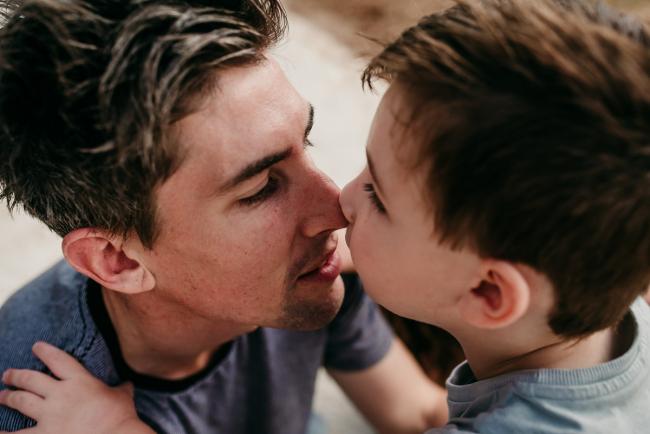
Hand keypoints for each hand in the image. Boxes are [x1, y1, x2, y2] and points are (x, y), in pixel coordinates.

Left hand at [0, 341, 153, 433]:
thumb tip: (127, 384)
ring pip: (21, 401)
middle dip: (17, 376)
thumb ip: (120, 389)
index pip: (58, 360)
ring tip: (1, 395)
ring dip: (8, 397)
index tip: (36, 346)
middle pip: (31, 379)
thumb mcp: (123, 397)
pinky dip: (5, 432)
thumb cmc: (120, 417)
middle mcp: (60, 395)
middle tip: (8, 375)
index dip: (45, 351)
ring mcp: (49, 416)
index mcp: (80, 381)